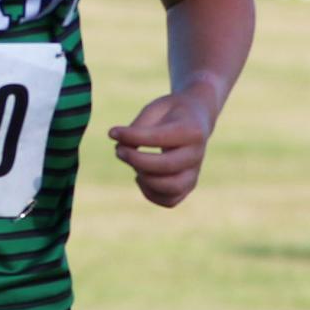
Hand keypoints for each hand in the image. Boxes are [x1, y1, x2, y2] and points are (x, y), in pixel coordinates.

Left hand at [108, 88, 214, 208]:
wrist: (197, 119)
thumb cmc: (171, 113)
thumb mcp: (155, 109)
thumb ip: (138, 127)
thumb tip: (119, 148)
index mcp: (192, 130)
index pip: (159, 138)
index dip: (132, 137)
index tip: (112, 132)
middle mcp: (197, 154)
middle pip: (166, 166)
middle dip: (136, 160)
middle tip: (119, 150)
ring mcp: (194, 173)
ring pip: (171, 188)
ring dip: (144, 179)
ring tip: (134, 164)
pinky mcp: (188, 186)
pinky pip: (170, 200)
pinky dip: (150, 193)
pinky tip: (141, 176)